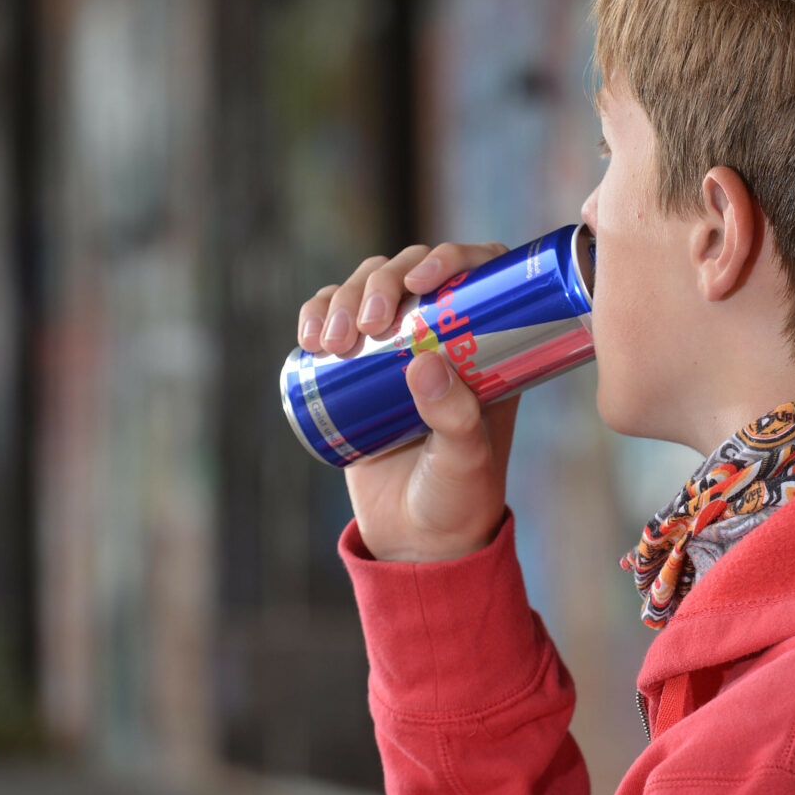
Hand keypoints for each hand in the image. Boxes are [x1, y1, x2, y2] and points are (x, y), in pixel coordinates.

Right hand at [298, 243, 519, 561]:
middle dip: (380, 282)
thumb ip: (454, 418)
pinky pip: (331, 319)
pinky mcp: (353, 365)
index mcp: (484, 344)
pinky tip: (310, 336)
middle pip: (409, 271)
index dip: (450, 256)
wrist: (416, 537)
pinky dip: (315, 314)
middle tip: (366, 324)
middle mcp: (439, 333)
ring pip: (364, 288)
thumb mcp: (466, 459)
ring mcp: (393, 345)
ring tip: (333, 343)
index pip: (476, 273)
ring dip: (341, 298)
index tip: (422, 282)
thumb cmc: (459, 497)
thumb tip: (423, 361)